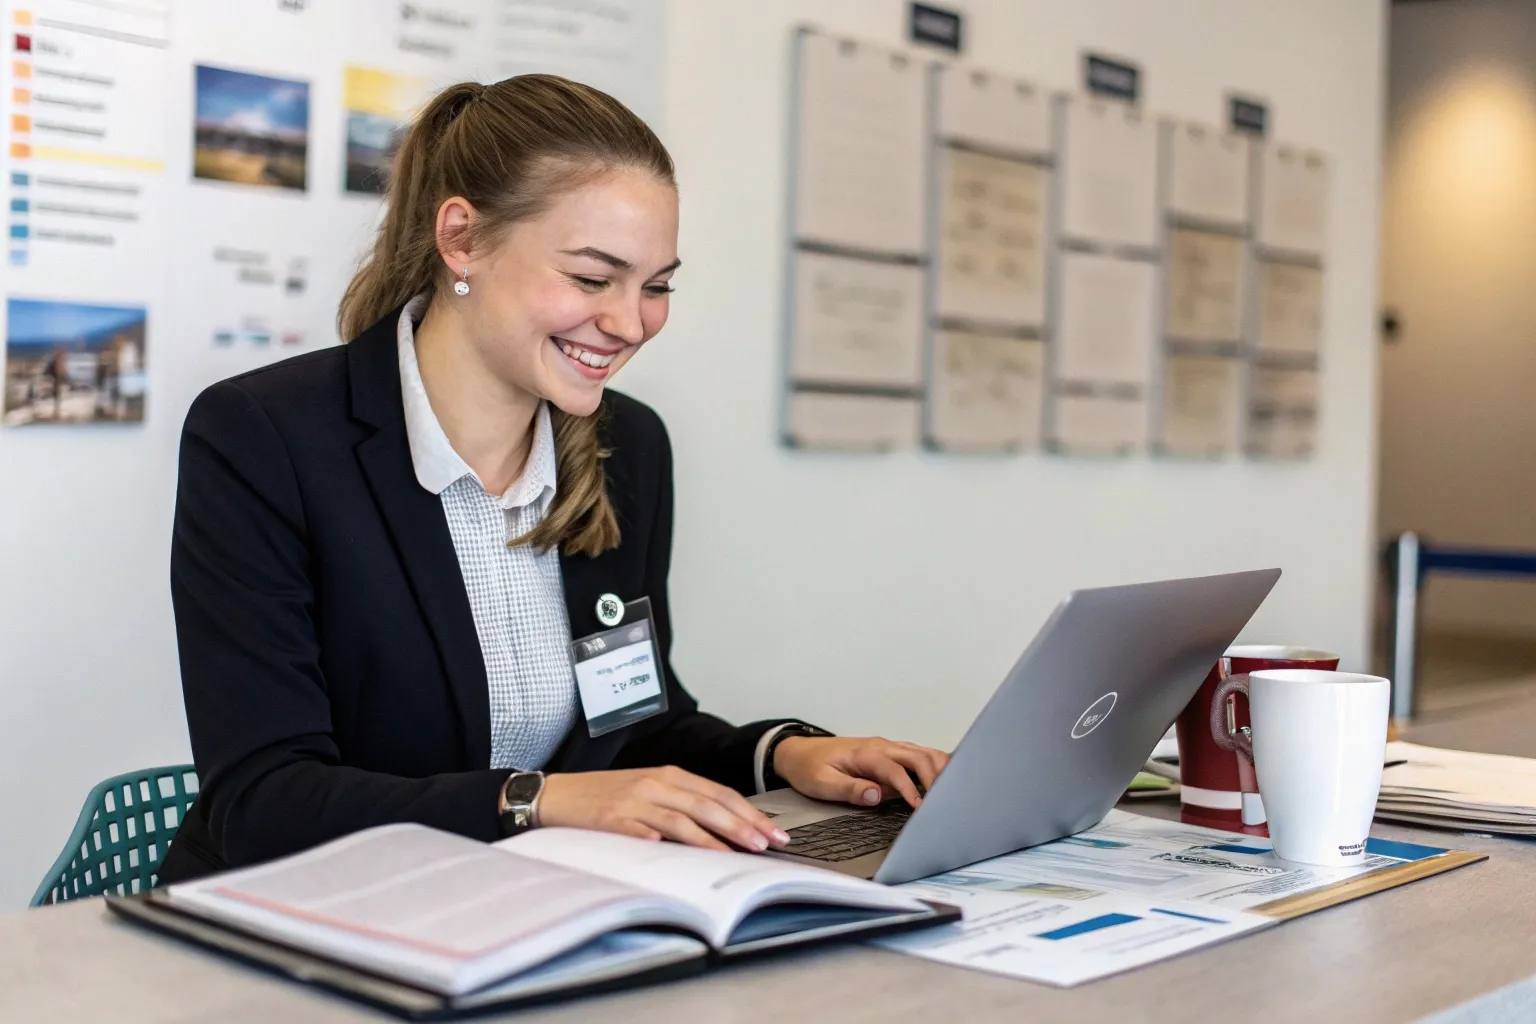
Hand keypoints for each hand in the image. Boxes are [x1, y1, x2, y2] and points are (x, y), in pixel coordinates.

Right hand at [538, 767, 789, 852]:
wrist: (556, 794)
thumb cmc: (605, 796)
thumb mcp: (648, 792)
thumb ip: (682, 805)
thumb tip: (724, 829)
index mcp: (668, 776)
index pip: (719, 793)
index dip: (748, 812)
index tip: (772, 831)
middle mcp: (655, 784)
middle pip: (707, 804)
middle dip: (742, 825)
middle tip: (767, 843)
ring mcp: (634, 801)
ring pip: (683, 818)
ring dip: (713, 837)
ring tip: (737, 852)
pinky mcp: (612, 819)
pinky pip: (641, 830)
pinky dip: (660, 839)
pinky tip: (677, 851)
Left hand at [773, 736, 949, 808]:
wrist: (799, 752)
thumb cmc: (810, 767)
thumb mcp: (821, 783)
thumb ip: (850, 789)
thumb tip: (876, 795)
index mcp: (865, 754)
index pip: (895, 769)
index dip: (909, 788)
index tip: (920, 807)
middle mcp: (881, 747)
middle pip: (917, 756)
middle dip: (935, 776)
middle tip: (946, 801)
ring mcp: (888, 748)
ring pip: (922, 752)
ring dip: (939, 768)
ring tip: (954, 789)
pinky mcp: (891, 754)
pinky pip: (918, 755)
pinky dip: (935, 765)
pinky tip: (948, 778)